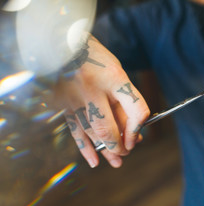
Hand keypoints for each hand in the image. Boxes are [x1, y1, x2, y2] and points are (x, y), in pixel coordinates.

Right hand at [57, 36, 149, 167]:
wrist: (61, 43)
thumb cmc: (94, 57)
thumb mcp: (115, 72)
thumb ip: (122, 99)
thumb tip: (131, 129)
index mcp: (114, 77)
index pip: (135, 110)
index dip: (138, 129)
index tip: (138, 137)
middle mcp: (93, 88)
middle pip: (109, 128)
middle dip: (120, 145)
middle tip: (126, 153)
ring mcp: (74, 97)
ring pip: (92, 132)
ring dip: (105, 150)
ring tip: (116, 161)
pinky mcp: (62, 103)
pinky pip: (75, 130)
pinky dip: (85, 147)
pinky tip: (94, 160)